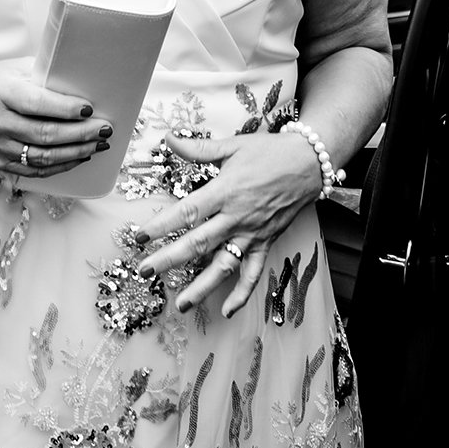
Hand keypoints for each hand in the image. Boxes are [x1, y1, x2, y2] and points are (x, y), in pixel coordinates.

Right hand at [0, 59, 109, 178]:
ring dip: (77, 152)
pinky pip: (35, 170)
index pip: (37, 104)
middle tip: (105, 129)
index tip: (89, 109)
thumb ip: (45, 75)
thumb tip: (83, 82)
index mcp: (1, 92)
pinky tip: (80, 157)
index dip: (66, 109)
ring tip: (99, 144)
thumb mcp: (16, 68)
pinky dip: (61, 165)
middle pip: (45, 134)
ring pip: (43, 156)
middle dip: (81, 134)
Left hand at [131, 130, 323, 317]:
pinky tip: (227, 309)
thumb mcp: (233, 145)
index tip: (139, 237)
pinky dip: (242, 293)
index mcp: (225, 191)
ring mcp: (251, 233)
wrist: (309, 163)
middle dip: (169, 259)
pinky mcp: (265, 242)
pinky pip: (253, 272)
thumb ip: (199, 148)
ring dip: (201, 287)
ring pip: (223, 265)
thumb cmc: (270, 151)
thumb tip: (169, 138)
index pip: (186, 212)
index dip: (161, 226)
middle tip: (146, 271)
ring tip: (181, 304)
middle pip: (198, 243)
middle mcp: (236, 216)